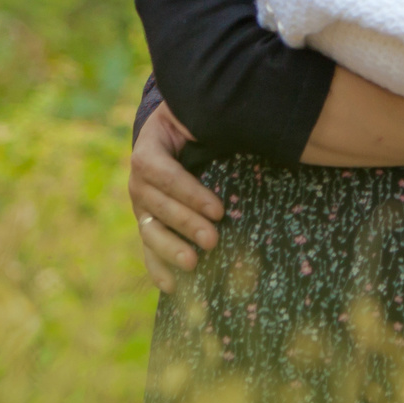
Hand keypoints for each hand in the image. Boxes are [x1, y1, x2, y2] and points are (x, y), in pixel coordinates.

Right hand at [128, 102, 225, 291]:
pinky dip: (158, 267)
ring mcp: (140, 203)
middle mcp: (139, 177)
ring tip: (193, 263)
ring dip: (170, 248)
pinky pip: (147, 247)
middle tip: (213, 239)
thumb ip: (221, 124)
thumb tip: (264, 134)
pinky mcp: (147, 222)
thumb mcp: (202, 117)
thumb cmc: (195, 123)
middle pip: (156, 203)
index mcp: (149, 145)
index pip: (160, 170)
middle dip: (185, 223)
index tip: (219, 210)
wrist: (176, 131)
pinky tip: (172, 285)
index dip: (188, 192)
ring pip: (149, 228)